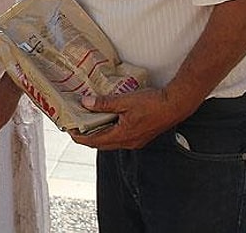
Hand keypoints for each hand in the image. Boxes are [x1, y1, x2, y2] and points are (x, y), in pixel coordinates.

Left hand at [68, 87, 190, 150]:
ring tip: (90, 122)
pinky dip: (111, 131)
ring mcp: (135, 141)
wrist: (176, 105)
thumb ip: (105, 103)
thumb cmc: (153, 104)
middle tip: (76, 127)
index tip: (69, 131)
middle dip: (87, 137)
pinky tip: (110, 120)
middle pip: (101, 143)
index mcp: (122, 136)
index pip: (94, 141)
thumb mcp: (125, 101)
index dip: (79, 137)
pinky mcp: (141, 136)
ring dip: (100, 134)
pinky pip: (121, 137)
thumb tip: (86, 103)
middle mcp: (128, 142)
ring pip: (111, 141)